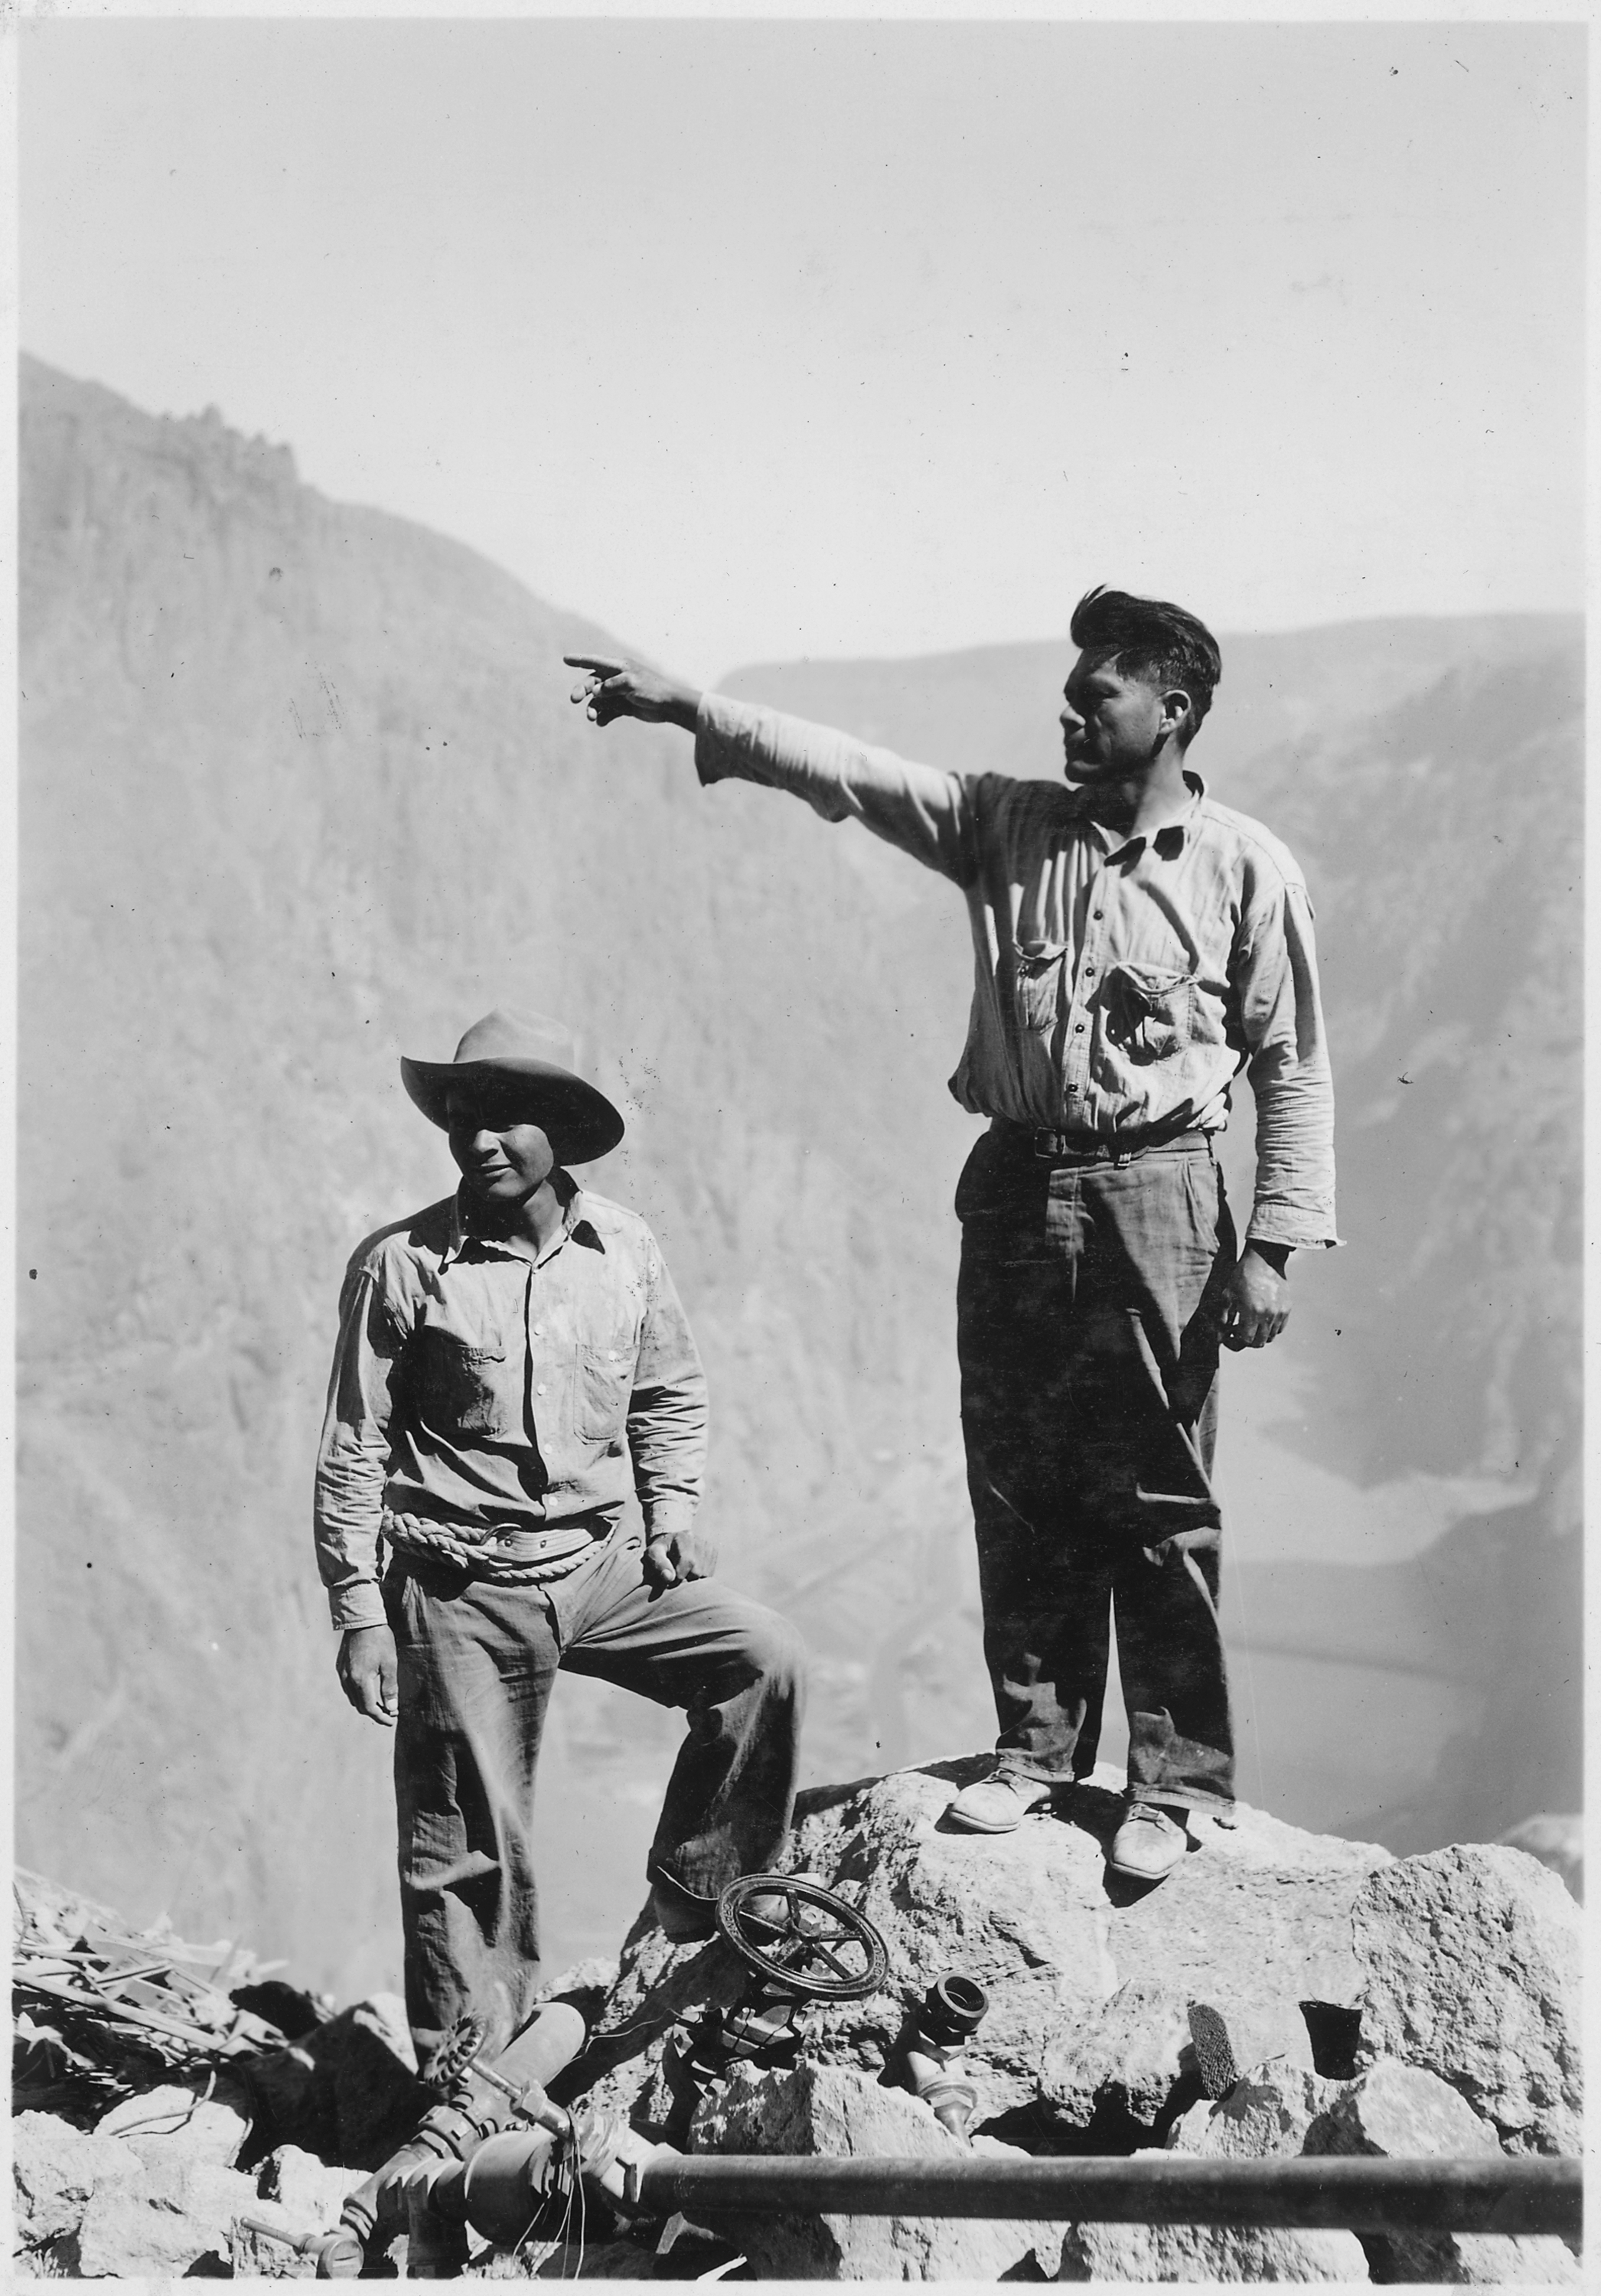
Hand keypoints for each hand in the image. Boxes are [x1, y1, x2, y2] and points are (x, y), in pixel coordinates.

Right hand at [337, 1624, 397, 1725]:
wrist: (362, 1619)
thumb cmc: (379, 1639)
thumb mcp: (389, 1663)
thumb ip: (389, 1688)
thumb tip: (391, 1708)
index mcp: (359, 1680)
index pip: (369, 1708)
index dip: (381, 1717)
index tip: (392, 1720)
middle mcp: (346, 1679)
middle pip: (359, 1706)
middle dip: (374, 1712)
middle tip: (389, 1712)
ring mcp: (341, 1673)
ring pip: (352, 1697)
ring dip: (365, 1704)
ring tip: (381, 1703)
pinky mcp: (340, 1666)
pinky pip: (347, 1687)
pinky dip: (358, 1693)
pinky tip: (369, 1689)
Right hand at [564, 654, 701, 731]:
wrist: (669, 706)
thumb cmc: (652, 690)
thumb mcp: (630, 684)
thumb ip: (611, 686)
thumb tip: (596, 691)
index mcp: (619, 667)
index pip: (595, 662)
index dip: (579, 660)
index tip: (565, 659)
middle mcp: (617, 679)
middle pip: (592, 683)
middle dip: (582, 690)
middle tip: (573, 699)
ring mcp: (619, 693)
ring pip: (599, 700)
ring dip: (593, 708)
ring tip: (593, 718)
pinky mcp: (623, 706)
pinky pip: (608, 712)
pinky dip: (603, 717)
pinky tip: (602, 722)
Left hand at [643, 1527, 717, 1588]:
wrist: (670, 1542)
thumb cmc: (660, 1551)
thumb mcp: (652, 1554)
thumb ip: (658, 1565)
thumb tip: (669, 1578)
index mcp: (682, 1537)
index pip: (685, 1566)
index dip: (676, 1579)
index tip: (669, 1579)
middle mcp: (698, 1539)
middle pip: (696, 1572)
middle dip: (685, 1579)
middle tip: (676, 1575)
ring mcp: (707, 1545)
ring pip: (704, 1575)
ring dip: (693, 1579)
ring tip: (683, 1572)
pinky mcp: (713, 1551)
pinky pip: (709, 1573)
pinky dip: (700, 1577)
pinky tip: (691, 1570)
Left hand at [1213, 1245, 1289, 1350]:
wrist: (1265, 1259)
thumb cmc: (1242, 1275)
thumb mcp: (1227, 1295)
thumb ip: (1222, 1318)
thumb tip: (1219, 1337)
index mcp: (1251, 1312)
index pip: (1245, 1341)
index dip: (1234, 1342)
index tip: (1228, 1337)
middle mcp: (1268, 1315)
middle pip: (1258, 1342)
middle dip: (1246, 1341)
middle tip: (1237, 1332)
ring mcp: (1279, 1313)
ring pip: (1270, 1337)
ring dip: (1258, 1336)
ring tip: (1249, 1325)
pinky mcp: (1287, 1309)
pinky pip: (1279, 1328)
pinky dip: (1270, 1329)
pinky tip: (1261, 1319)